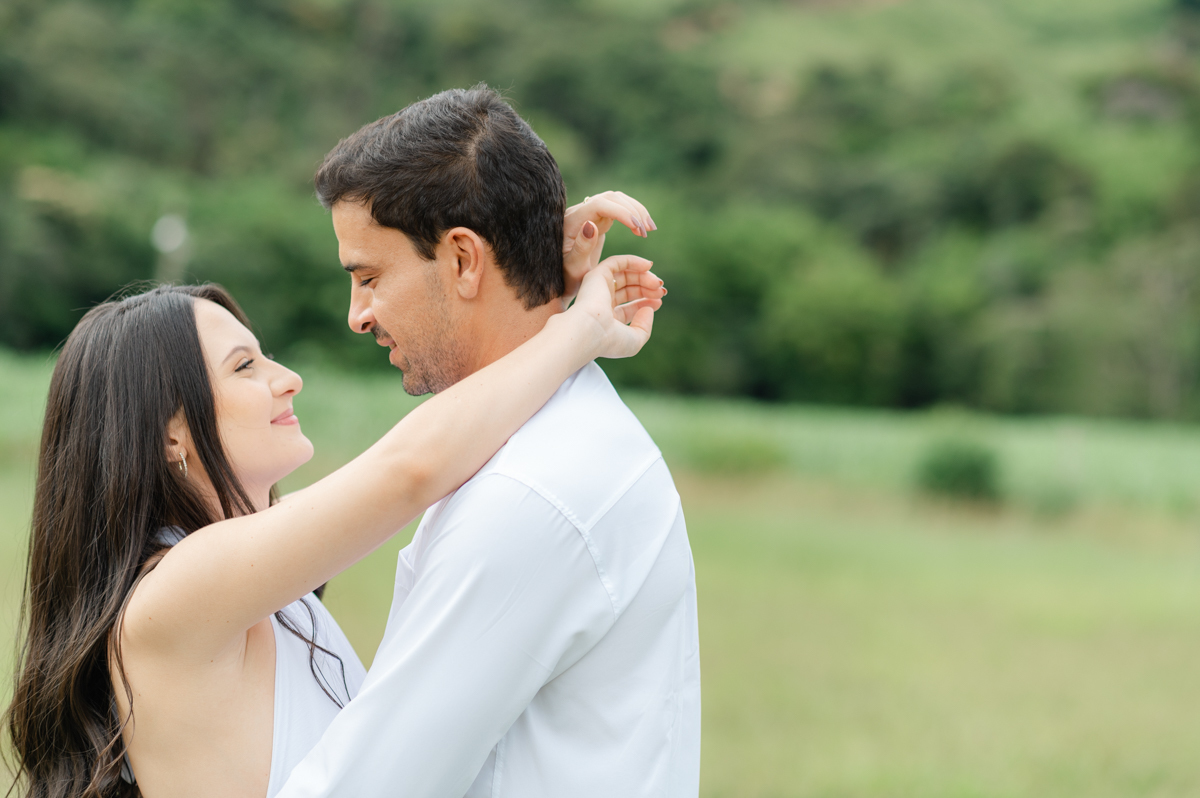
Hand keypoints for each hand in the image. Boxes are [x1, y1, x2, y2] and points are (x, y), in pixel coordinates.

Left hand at [562, 191, 656, 305]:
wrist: (560, 277)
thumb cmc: (565, 277)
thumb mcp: (573, 268)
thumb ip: (581, 248)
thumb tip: (591, 225)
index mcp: (572, 222)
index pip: (600, 205)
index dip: (621, 212)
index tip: (638, 229)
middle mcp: (580, 212)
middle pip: (610, 198)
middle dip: (632, 211)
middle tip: (646, 232)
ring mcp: (589, 213)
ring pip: (616, 199)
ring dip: (636, 210)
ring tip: (650, 229)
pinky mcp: (597, 218)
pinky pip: (618, 208)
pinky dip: (633, 214)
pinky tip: (643, 228)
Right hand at [566, 255, 664, 359]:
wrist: (590, 331)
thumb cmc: (610, 341)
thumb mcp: (634, 340)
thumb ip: (644, 326)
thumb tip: (648, 308)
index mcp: (607, 320)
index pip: (629, 307)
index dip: (645, 302)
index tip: (659, 302)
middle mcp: (601, 303)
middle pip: (628, 289)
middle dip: (647, 288)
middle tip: (661, 291)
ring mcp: (598, 288)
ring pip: (624, 275)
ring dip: (644, 276)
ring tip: (657, 283)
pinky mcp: (596, 275)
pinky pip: (616, 262)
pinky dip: (633, 261)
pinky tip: (648, 266)